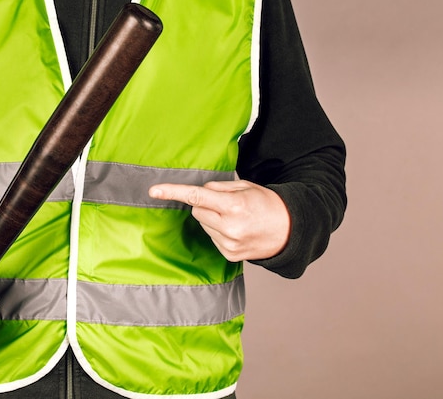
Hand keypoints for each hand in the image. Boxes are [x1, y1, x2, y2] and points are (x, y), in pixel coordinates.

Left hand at [149, 180, 290, 261]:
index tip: (154, 190)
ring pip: (203, 224)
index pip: (197, 197)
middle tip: (225, 204)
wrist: (289, 231)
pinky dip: (217, 231)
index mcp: (234, 206)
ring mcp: (229, 244)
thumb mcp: (245, 187)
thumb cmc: (266, 204)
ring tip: (235, 218)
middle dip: (205, 205)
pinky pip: (210, 237)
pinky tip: (235, 230)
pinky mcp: (228, 255)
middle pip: (196, 211)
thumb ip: (219, 188)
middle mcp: (230, 227)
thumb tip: (198, 193)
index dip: (173, 192)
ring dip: (212, 219)